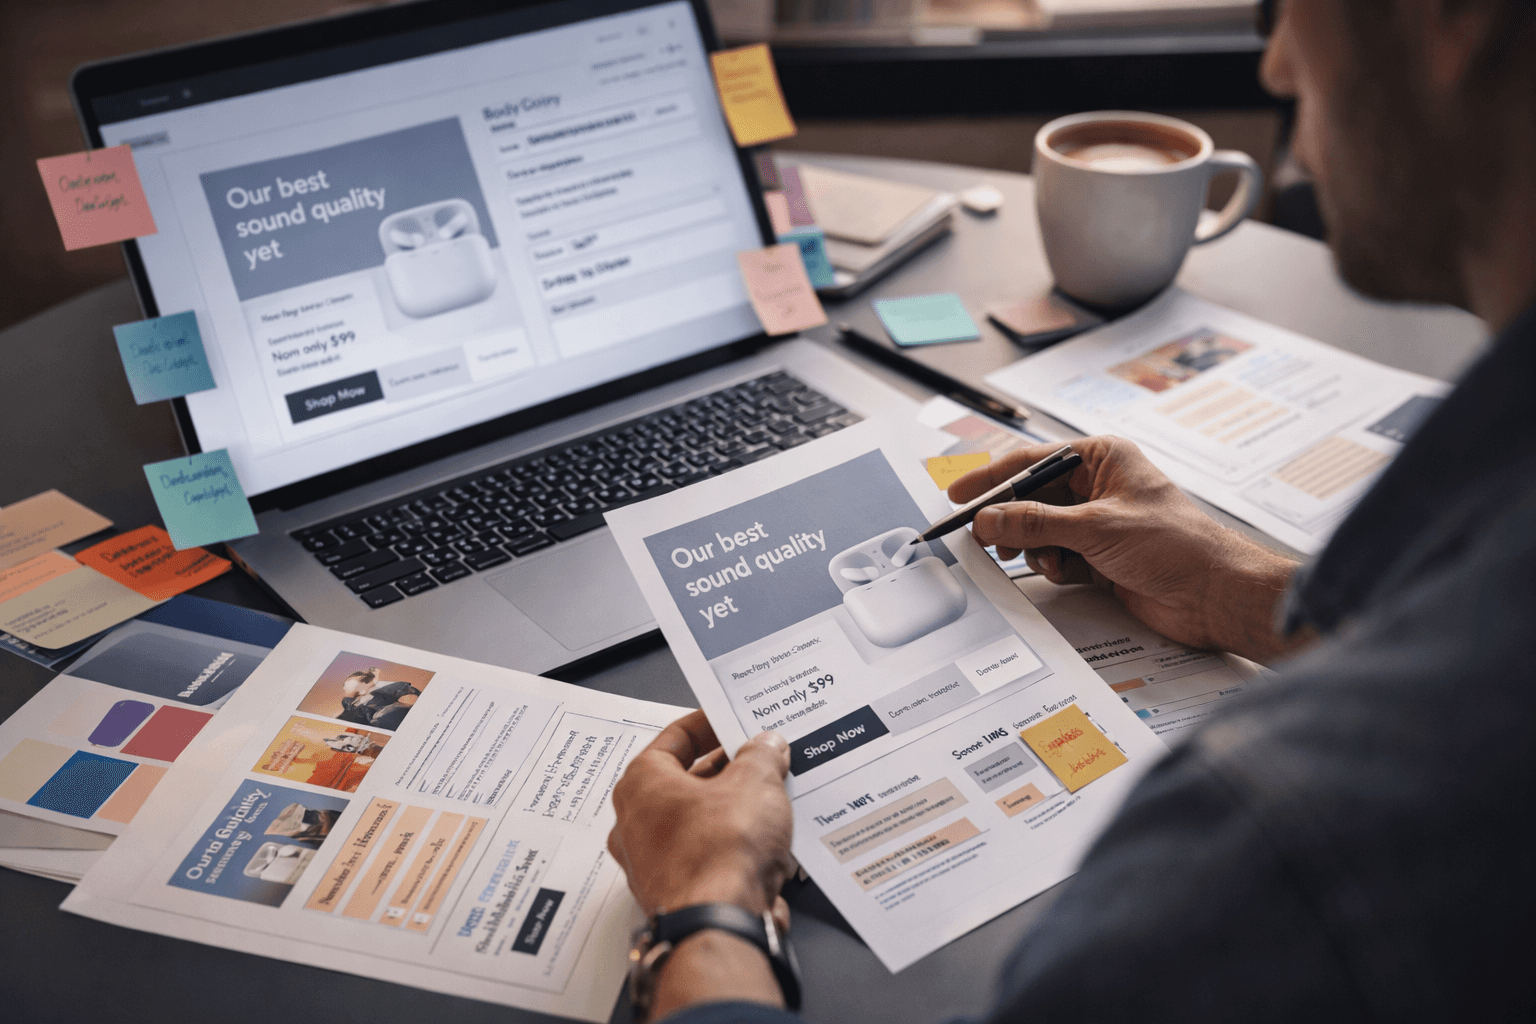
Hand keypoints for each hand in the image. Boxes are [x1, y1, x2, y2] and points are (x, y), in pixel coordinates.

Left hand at [609, 711, 794, 1017]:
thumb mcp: (756, 782)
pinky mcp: (676, 893)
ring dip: (734, 809)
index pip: (675, 737)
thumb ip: (762, 755)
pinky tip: (767, 842)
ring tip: (772, 797)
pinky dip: (734, 846)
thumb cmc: (719, 852)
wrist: (718, 925)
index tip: (734, 719)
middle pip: (686, 780)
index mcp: (642, 783)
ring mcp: (652, 863)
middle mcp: (637, 822)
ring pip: (698, 821)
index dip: (710, 724)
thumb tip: (767, 745)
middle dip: (729, 768)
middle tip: (762, 757)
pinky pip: (707, 857)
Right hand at [951, 437, 1306, 662]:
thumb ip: (1034, 524)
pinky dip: (1055, 567)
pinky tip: (1071, 573)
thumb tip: (988, 520)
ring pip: (1039, 532)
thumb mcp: (1095, 528)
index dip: (991, 479)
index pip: (1032, 462)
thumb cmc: (1177, 545)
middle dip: (1011, 521)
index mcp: (1102, 458)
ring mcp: (1098, 523)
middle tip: (983, 539)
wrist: (1214, 595)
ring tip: (1048, 560)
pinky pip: (1056, 557)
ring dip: (1036, 549)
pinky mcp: (1100, 557)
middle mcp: (1098, 486)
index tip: (958, 495)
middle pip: (1031, 499)